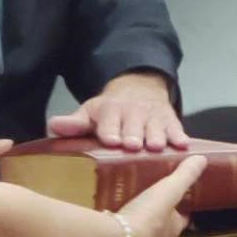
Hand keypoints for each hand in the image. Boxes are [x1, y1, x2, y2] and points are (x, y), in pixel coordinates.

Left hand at [48, 72, 187, 150]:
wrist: (138, 89)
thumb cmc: (109, 112)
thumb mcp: (90, 113)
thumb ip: (74, 124)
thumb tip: (53, 126)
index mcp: (110, 111)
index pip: (109, 121)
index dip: (110, 130)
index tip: (111, 140)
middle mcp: (133, 112)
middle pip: (134, 125)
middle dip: (134, 135)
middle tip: (133, 146)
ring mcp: (153, 116)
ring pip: (155, 127)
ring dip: (156, 136)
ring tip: (157, 147)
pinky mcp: (169, 120)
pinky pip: (176, 128)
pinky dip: (179, 136)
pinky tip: (183, 145)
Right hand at [111, 156, 205, 236]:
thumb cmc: (147, 218)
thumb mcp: (169, 190)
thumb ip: (185, 175)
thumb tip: (202, 160)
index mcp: (172, 230)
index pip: (184, 216)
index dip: (184, 204)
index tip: (181, 191)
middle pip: (162, 221)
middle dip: (159, 207)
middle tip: (154, 188)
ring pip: (140, 225)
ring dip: (139, 212)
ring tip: (133, 193)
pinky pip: (120, 227)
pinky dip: (120, 217)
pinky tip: (114, 205)